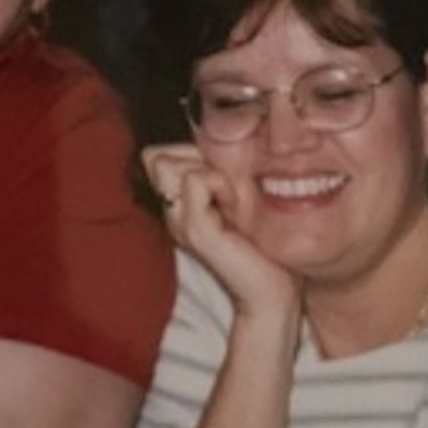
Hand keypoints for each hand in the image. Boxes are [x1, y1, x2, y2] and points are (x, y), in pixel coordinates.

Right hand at [142, 143, 299, 316]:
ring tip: (231, 198)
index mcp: (177, 204)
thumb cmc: (260, 241)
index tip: (217, 176)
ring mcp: (178, 221)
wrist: (273, 290)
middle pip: (155, 156)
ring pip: (170, 164)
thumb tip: (210, 138)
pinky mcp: (195, 229)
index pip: (154, 155)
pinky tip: (235, 205)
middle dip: (193, 158)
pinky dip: (219, 183)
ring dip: (208, 170)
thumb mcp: (232, 196)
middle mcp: (170, 212)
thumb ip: (213, 172)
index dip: (183, 153)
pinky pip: (194, 180)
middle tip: (225, 188)